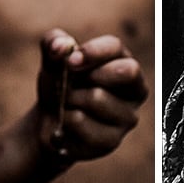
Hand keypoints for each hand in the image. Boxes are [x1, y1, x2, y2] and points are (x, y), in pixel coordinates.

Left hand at [35, 28, 144, 166]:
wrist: (49, 121)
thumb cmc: (60, 84)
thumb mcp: (53, 59)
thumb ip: (54, 42)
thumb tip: (61, 45)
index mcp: (122, 62)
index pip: (116, 47)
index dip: (92, 51)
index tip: (70, 60)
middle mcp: (134, 90)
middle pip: (127, 71)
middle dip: (93, 73)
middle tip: (70, 81)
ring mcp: (126, 117)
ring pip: (97, 97)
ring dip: (69, 97)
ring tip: (66, 102)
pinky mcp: (111, 140)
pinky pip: (81, 122)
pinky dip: (64, 119)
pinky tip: (66, 122)